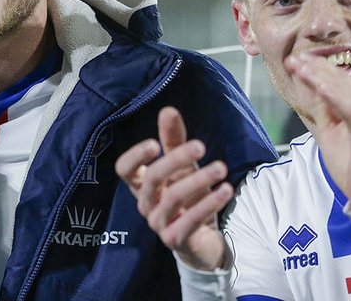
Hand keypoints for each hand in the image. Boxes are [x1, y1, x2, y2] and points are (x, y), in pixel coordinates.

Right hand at [115, 106, 232, 269]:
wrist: (200, 239)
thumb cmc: (186, 196)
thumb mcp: (182, 166)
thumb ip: (173, 140)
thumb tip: (168, 110)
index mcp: (141, 184)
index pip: (124, 169)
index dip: (135, 156)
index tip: (154, 144)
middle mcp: (145, 203)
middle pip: (151, 179)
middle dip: (176, 160)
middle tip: (200, 146)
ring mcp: (158, 223)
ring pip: (172, 198)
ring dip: (198, 180)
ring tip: (221, 167)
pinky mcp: (175, 239)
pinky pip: (190, 220)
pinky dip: (209, 203)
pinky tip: (226, 189)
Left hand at [285, 54, 350, 208]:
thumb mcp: (330, 130)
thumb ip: (321, 108)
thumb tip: (305, 86)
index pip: (338, 81)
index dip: (316, 68)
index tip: (294, 59)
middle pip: (342, 82)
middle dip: (316, 68)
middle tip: (294, 58)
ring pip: (346, 92)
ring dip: (323, 77)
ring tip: (302, 66)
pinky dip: (336, 97)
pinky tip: (321, 87)